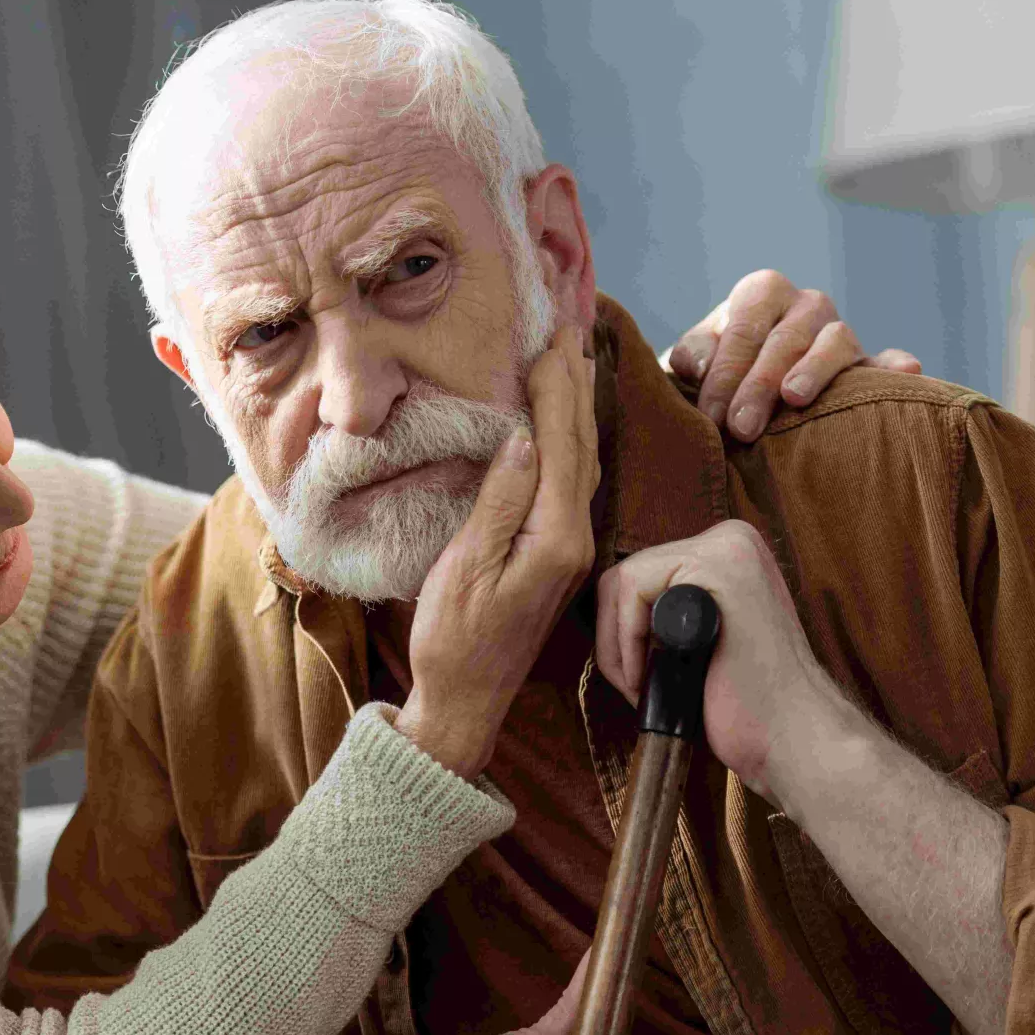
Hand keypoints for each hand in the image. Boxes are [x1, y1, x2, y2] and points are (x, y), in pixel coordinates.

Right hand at [395, 326, 598, 777]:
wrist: (464, 703)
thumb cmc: (453, 640)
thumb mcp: (466, 568)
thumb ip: (499, 503)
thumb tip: (522, 439)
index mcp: (554, 535)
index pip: (562, 443)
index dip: (556, 388)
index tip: (548, 339)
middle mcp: (572, 537)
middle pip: (581, 444)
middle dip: (573, 385)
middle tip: (565, 331)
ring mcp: (566, 547)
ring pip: (580, 461)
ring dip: (574, 407)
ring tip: (568, 362)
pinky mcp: (554, 555)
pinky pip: (569, 482)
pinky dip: (567, 441)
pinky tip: (557, 426)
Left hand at [594, 519, 849, 803]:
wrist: (795, 738)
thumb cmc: (747, 706)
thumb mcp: (700, 642)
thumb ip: (666, 614)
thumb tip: (605, 609)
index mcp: (729, 553)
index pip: (640, 576)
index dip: (621, 632)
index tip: (637, 676)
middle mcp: (731, 538)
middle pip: (625, 576)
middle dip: (614, 638)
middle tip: (635, 685)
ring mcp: (727, 547)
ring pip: (622, 582)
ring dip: (616, 645)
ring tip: (642, 686)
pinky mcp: (717, 567)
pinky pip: (632, 591)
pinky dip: (626, 642)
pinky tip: (649, 678)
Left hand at [668, 270, 923, 441]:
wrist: (743, 383)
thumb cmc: (714, 371)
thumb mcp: (693, 358)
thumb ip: (692, 354)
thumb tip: (699, 366)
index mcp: (761, 292)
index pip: (744, 329)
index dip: (725, 373)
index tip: (711, 416)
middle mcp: (806, 304)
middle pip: (785, 339)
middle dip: (760, 385)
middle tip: (740, 428)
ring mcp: (839, 332)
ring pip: (834, 341)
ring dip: (814, 370)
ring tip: (795, 398)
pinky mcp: (867, 364)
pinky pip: (885, 362)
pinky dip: (895, 366)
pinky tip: (908, 372)